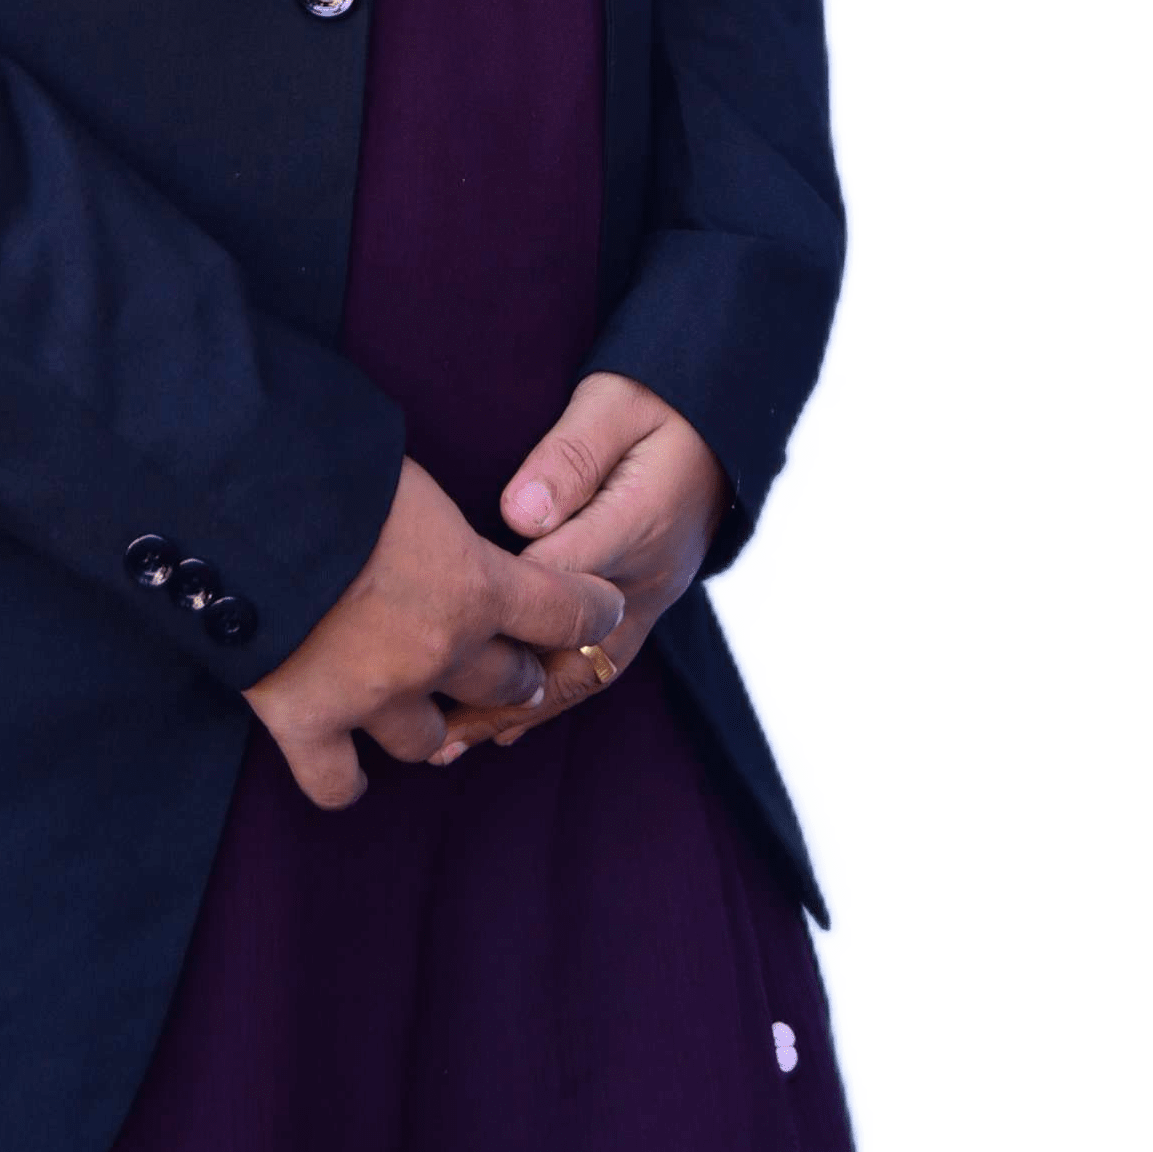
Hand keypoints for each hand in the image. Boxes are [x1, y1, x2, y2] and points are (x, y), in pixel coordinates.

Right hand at [243, 457, 626, 811]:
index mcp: (475, 582)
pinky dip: (345, 777)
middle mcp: (438, 651)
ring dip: (433, 719)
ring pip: (432, 737)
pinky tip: (348, 766)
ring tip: (421, 702)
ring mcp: (375, 696)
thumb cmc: (327, 467)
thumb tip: (428, 517)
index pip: (567, 612)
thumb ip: (438, 517)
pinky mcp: (309, 724)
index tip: (599, 609)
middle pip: (507, 685)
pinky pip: (339, 783)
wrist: (242, 505)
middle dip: (512, 673)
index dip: (589, 612)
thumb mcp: (408, 474)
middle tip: (504, 665)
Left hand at [429, 374, 725, 761]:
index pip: (561, 576)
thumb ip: (569, 457)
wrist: (717, 427)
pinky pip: (594, 670)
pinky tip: (505, 727)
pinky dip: (548, 702)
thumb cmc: (653, 407)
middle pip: (570, 651)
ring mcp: (646, 604)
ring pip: (581, 676)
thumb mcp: (613, 407)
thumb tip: (521, 511)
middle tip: (435, 724)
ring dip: (519, 711)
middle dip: (501, 691)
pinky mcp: (640, 612)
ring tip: (454, 744)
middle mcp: (645, 581)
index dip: (502, 598)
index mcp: (638, 525)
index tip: (440, 616)